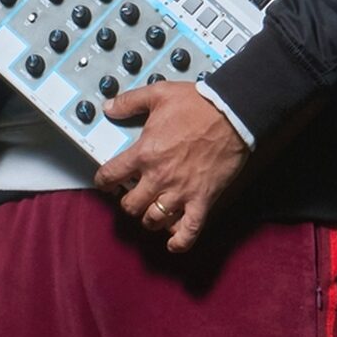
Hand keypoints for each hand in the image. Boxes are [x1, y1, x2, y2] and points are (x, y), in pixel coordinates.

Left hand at [94, 82, 247, 252]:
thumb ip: (129, 102)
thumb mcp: (158, 94)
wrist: (232, 115)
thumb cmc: (197, 105)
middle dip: (127, 202)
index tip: (106, 182)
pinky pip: (189, 230)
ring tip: (152, 211)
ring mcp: (181, 192)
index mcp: (144, 153)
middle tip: (133, 195)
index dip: (103, 181)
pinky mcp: (202, 200)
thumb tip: (108, 108)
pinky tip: (173, 242)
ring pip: (154, 220)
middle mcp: (158, 177)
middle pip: (130, 205)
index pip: (111, 175)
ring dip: (149, 218)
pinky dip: (179, 242)